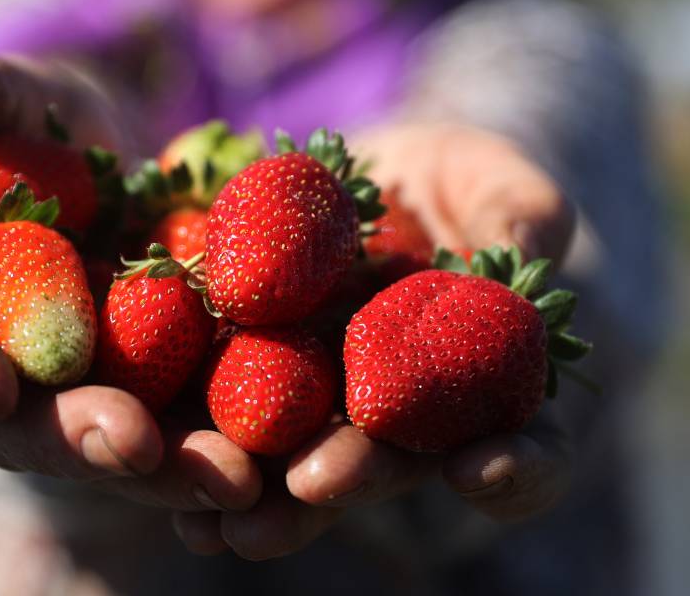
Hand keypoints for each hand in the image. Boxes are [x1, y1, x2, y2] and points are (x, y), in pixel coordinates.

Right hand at [0, 48, 261, 512]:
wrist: (102, 156)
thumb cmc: (33, 121)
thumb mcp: (7, 95)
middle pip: (23, 423)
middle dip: (78, 436)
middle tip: (135, 445)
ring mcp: (79, 393)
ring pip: (115, 445)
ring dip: (171, 466)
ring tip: (234, 475)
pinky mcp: (153, 394)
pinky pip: (186, 425)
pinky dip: (231, 441)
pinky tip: (284, 454)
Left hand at [172, 122, 576, 557]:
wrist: (365, 172)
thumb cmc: (454, 179)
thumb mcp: (494, 178)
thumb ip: (520, 210)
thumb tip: (531, 248)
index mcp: (486, 383)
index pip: (529, 442)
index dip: (519, 466)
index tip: (483, 468)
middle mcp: (404, 412)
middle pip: (388, 461)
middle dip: (351, 478)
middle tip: (312, 487)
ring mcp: (327, 402)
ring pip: (299, 459)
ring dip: (261, 494)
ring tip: (220, 518)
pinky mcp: (255, 376)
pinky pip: (225, 415)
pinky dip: (194, 445)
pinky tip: (158, 466)